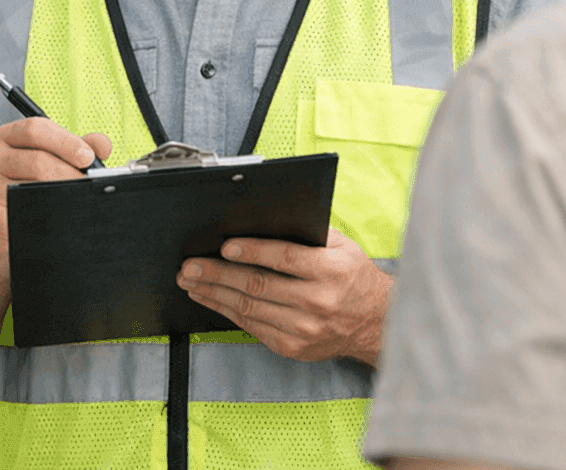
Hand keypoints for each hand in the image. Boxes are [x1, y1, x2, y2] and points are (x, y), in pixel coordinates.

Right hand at [0, 118, 111, 278]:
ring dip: (64, 194)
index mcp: (7, 137)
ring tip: (78, 199)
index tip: (88, 157)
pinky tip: (59, 216)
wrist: (4, 229)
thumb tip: (102, 145)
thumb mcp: (54, 159)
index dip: (65, 141)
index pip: (35, 129)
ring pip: (34, 187)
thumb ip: (79, 147)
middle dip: (71, 173)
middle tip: (89, 184)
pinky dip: (50, 214)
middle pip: (38, 160)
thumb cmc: (32, 185)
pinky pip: (27, 212)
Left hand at [177, 227, 391, 365]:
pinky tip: (211, 299)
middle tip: (190, 266)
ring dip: (214, 294)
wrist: (375, 323)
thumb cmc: (354, 277)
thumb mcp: (342, 247)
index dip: (252, 251)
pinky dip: (227, 312)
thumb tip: (265, 219)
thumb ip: (309, 233)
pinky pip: (252, 327)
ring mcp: (303, 329)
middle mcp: (317, 302)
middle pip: (258, 286)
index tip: (225, 246)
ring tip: (191, 281)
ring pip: (249, 309)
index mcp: (331, 271)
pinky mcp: (292, 346)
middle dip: (218, 274)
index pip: (285, 259)